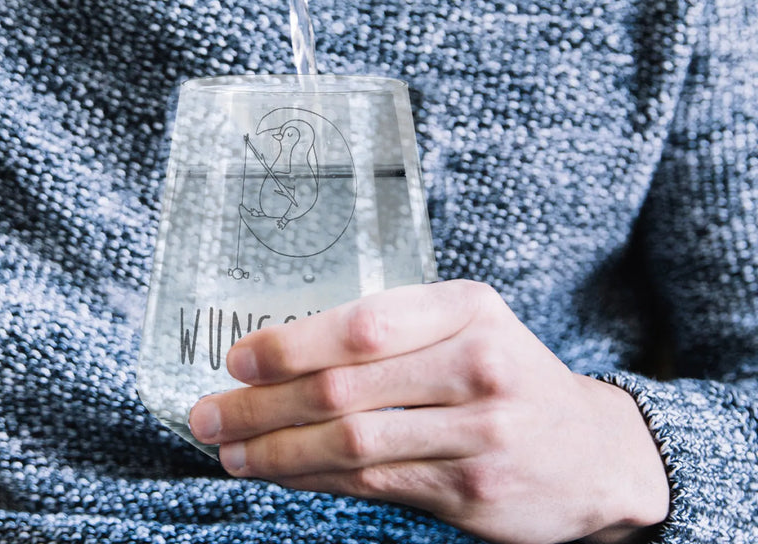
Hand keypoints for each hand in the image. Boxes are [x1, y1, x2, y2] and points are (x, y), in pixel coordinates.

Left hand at [189, 280, 669, 543]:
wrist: (594, 451)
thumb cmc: (507, 372)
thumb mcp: (467, 325)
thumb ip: (395, 331)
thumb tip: (284, 350)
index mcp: (467, 309)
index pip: (364, 325)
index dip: (292, 344)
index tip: (238, 358)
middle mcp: (476, 367)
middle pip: (346, 389)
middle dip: (263, 404)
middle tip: (209, 413)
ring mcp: (479, 435)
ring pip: (352, 445)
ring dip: (277, 451)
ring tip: (229, 450)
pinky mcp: (472, 493)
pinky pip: (374, 484)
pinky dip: (315, 479)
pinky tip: (279, 473)